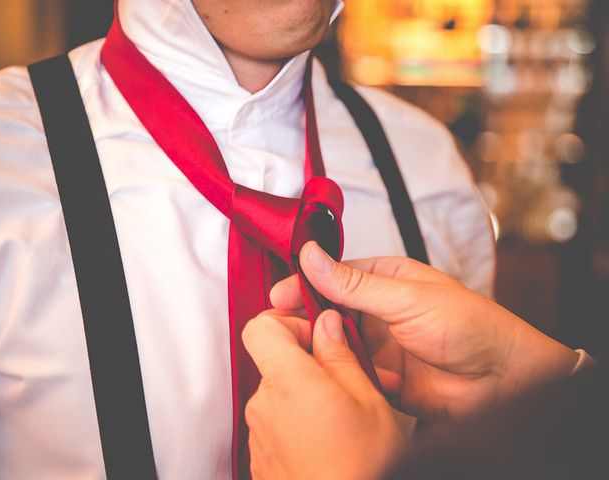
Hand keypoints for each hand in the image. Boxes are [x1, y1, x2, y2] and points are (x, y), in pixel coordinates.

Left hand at [243, 309, 403, 479]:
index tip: (316, 336)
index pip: (261, 326)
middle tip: (345, 378)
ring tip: (344, 415)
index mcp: (288, 381)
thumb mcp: (368, 400)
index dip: (288, 323)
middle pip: (273, 362)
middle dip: (307, 363)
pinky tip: (329, 439)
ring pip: (279, 394)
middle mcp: (263, 405)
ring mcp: (259, 434)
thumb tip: (326, 324)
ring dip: (307, 395)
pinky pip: (276, 423)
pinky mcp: (261, 457)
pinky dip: (298, 421)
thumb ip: (340, 355)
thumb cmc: (363, 465)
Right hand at [271, 242, 579, 419]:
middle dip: (305, 319)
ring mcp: (377, 344)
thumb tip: (311, 256)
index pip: (333, 276)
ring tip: (298, 351)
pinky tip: (327, 373)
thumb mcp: (405, 297)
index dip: (304, 285)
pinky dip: (337, 374)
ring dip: (319, 346)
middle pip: (328, 311)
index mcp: (384, 280)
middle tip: (279, 327)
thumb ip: (354, 284)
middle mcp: (377, 311)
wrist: (502, 380)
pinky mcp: (379, 377)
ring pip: (334, 343)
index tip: (277, 296)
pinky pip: (347, 373)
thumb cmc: (468, 325)